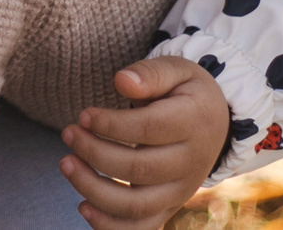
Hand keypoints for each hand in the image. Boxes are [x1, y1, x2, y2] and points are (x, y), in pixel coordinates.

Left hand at [57, 58, 231, 229]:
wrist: (216, 123)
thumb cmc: (186, 91)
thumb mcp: (178, 69)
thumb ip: (150, 73)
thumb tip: (122, 82)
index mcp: (194, 123)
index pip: (149, 129)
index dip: (112, 125)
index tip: (83, 115)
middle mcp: (191, 162)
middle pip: (139, 169)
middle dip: (95, 153)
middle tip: (68, 133)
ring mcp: (181, 190)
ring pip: (136, 204)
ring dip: (94, 189)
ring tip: (66, 163)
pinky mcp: (170, 206)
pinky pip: (143, 226)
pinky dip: (110, 225)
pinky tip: (83, 206)